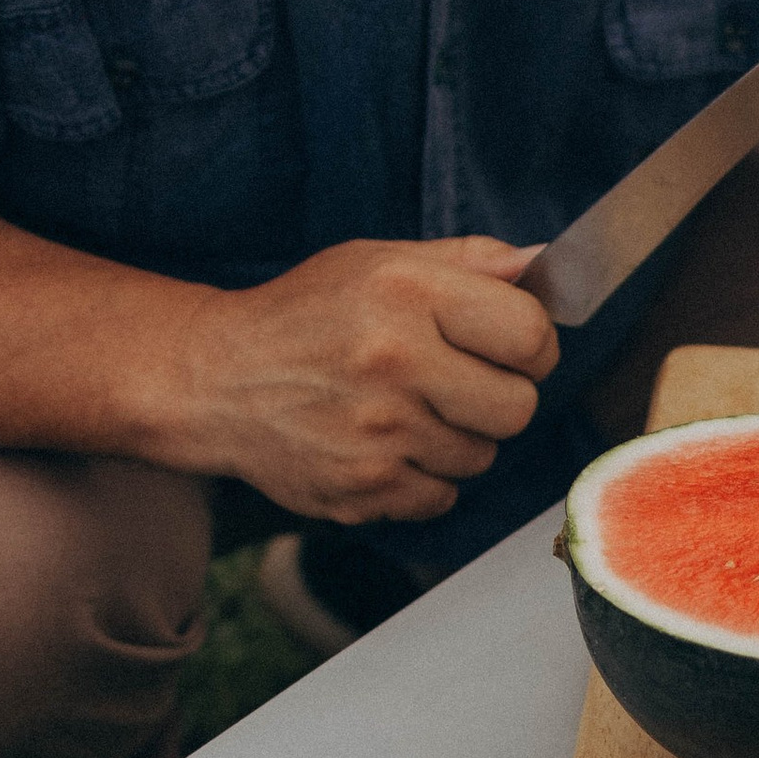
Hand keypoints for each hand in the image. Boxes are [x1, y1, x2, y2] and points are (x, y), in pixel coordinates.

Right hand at [171, 238, 558, 522]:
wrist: (214, 380)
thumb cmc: (304, 315)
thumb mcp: (378, 261)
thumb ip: (469, 260)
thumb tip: (544, 261)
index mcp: (407, 293)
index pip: (531, 335)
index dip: (534, 345)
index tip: (510, 348)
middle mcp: (394, 360)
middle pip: (518, 406)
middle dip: (499, 397)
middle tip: (458, 383)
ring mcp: (378, 431)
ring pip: (481, 456)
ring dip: (457, 439)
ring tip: (406, 410)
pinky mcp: (362, 487)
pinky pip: (441, 496)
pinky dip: (422, 478)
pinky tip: (383, 445)